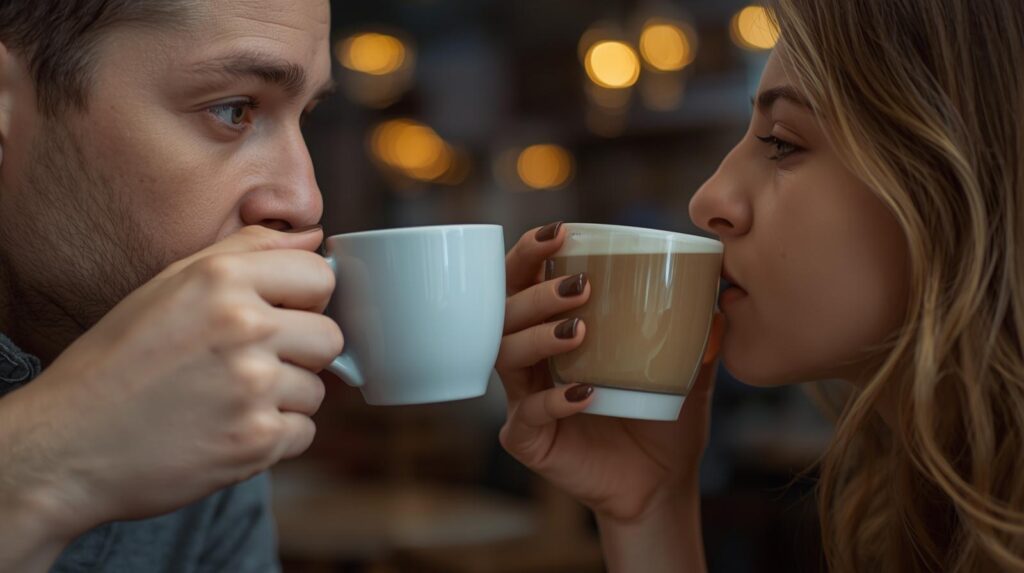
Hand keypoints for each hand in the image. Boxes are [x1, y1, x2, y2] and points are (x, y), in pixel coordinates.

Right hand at [0, 225, 342, 542]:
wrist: (69, 443)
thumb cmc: (120, 360)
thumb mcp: (171, 285)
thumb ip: (247, 252)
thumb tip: (314, 235)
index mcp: (223, 279)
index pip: (321, 276)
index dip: (305, 300)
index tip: (278, 316)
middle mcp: (244, 326)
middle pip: (329, 337)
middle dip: (300, 353)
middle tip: (250, 364)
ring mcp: (253, 386)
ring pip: (317, 390)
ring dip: (283, 399)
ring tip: (227, 400)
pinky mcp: (256, 441)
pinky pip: (303, 433)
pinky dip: (272, 438)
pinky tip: (227, 430)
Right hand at [497, 223, 724, 521]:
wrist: (659, 484)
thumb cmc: (660, 419)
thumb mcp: (682, 368)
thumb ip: (694, 332)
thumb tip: (719, 291)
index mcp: (551, 330)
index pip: (524, 281)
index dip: (531, 252)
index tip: (561, 232)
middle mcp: (530, 360)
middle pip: (504, 312)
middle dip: (534, 290)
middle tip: (580, 284)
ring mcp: (523, 400)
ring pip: (506, 356)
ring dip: (539, 336)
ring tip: (580, 329)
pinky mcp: (527, 440)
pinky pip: (529, 414)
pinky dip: (555, 400)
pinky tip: (586, 393)